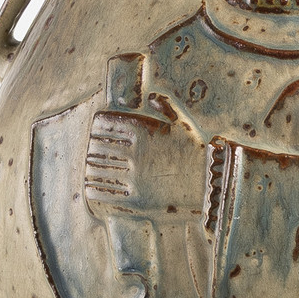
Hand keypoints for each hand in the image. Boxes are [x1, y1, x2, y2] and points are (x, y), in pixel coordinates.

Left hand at [85, 96, 206, 214]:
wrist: (209, 184)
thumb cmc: (196, 152)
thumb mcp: (184, 125)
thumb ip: (166, 107)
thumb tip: (151, 98)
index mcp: (143, 132)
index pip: (107, 127)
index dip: (97, 130)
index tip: (95, 133)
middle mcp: (136, 153)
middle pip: (100, 149)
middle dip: (93, 151)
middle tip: (90, 154)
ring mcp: (135, 177)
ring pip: (100, 171)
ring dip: (92, 170)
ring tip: (89, 171)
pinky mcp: (136, 199)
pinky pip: (106, 193)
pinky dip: (95, 189)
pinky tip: (92, 187)